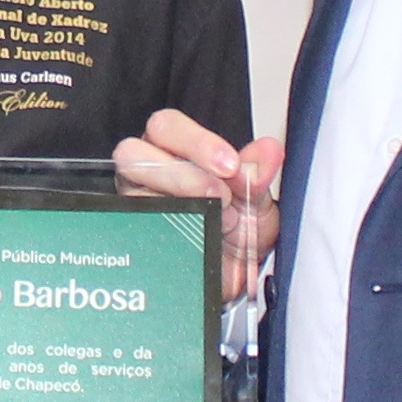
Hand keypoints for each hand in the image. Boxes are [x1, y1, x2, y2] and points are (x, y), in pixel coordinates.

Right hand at [117, 110, 284, 298]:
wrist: (235, 274)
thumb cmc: (239, 228)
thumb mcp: (257, 197)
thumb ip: (259, 171)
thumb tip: (269, 151)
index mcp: (173, 148)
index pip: (167, 127)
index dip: (197, 142)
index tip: (230, 164)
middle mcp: (146, 170)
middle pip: (135, 152)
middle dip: (182, 171)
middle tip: (220, 193)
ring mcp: (135, 202)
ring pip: (132, 189)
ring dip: (177, 201)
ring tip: (215, 218)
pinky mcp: (134, 234)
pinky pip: (137, 227)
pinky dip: (171, 231)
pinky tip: (197, 239)